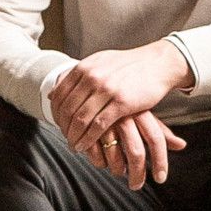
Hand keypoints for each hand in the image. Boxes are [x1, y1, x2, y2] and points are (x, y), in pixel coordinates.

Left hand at [50, 41, 192, 157]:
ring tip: (73, 146)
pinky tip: (84, 147)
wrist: (158, 63)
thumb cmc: (129, 66)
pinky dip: (88, 139)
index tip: (57, 125)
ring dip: (74, 136)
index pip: (60, 94)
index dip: (55, 113)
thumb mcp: (99, 63)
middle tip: (64, 139)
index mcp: (85, 67)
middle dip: (63, 128)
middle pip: (68, 109)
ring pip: (81, 119)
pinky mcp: (121, 102)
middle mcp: (93, 77)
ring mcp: (107, 89)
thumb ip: (76, 77)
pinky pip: (98, 126)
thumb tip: (53, 92)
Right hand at [93, 109, 187, 191]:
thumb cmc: (123, 106)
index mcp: (141, 112)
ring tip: (118, 171)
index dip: (160, 161)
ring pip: (115, 158)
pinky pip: (96, 156)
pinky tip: (102, 162)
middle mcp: (125, 117)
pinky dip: (100, 163)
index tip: (160, 178)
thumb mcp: (143, 115)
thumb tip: (182, 145)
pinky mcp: (87, 130)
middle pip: (136, 153)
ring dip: (118, 170)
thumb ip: (160, 131)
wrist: (92, 90)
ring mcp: (105, 123)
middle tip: (136, 185)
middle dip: (138, 174)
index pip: (157, 139)